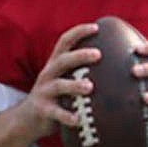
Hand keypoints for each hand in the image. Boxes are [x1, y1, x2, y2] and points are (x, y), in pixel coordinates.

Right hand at [18, 22, 100, 141]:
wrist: (28, 119)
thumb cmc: (58, 96)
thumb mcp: (65, 78)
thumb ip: (82, 70)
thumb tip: (119, 60)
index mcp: (55, 64)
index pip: (65, 42)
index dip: (78, 32)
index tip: (96, 27)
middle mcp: (48, 74)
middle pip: (62, 60)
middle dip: (79, 56)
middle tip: (98, 54)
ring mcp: (43, 92)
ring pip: (58, 85)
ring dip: (74, 85)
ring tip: (89, 87)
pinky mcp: (42, 109)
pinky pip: (55, 112)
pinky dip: (66, 116)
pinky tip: (78, 119)